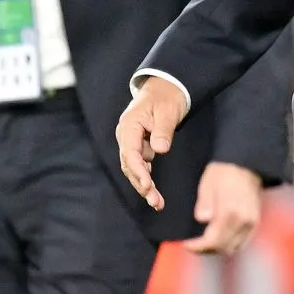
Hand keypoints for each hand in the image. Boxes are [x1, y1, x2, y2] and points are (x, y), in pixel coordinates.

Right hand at [118, 77, 189, 209]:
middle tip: (154, 201)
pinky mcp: (139, 148)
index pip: (130, 153)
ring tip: (157, 204)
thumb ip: (163, 130)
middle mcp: (126, 136)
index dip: (138, 171)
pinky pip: (141, 167)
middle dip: (141, 184)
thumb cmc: (167, 98)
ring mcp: (131, 143)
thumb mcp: (168, 111)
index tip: (148, 186)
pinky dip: (147, 181)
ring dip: (144, 187)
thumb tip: (160, 150)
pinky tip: (156, 197)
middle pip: (129, 165)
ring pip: (134, 169)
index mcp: (129, 125)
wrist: (165, 89)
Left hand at [183, 162, 263, 254]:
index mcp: (230, 212)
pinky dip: (230, 244)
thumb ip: (204, 204)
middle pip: (224, 248)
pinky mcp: (256, 222)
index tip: (187, 245)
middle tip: (194, 245)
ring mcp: (252, 223)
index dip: (198, 247)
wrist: (246, 164)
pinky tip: (219, 238)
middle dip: (206, 250)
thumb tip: (202, 220)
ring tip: (205, 242)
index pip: (213, 241)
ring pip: (234, 247)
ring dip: (218, 249)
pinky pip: (242, 242)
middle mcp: (244, 221)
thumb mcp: (207, 184)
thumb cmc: (223, 172)